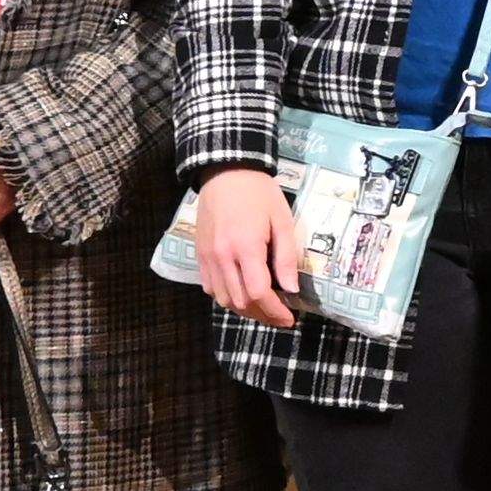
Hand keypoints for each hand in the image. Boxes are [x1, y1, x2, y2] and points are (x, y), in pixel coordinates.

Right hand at [190, 166, 308, 326]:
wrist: (225, 172)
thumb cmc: (259, 194)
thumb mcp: (282, 220)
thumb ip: (286, 257)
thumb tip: (291, 289)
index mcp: (246, 247)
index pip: (259, 293)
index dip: (275, 311)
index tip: (289, 318)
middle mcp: (223, 257)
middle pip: (241, 302)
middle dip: (262, 315)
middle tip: (280, 316)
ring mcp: (207, 257)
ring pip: (223, 299)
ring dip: (244, 310)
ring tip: (263, 309)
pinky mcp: (199, 255)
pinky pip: (210, 288)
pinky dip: (227, 298)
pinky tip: (242, 293)